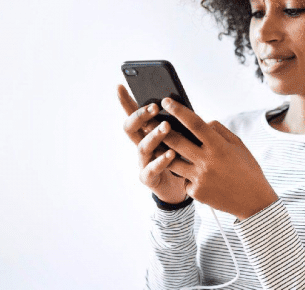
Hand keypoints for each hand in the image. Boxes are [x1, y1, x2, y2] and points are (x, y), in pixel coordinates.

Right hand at [117, 84, 187, 203]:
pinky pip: (152, 169)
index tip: (121, 86)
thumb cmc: (183, 158)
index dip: (125, 101)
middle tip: (154, 107)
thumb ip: (179, 124)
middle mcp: (141, 146)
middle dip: (140, 116)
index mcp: (147, 133)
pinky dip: (161, 161)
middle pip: (131, 128)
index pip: (133, 114)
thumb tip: (182, 103)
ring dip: (154, 135)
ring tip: (166, 126)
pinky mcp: (149, 178)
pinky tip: (171, 153)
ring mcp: (143, 162)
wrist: (183, 187)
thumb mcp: (183, 137)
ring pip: (143, 147)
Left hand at [159, 97, 278, 220]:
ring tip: (158, 147)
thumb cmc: (247, 170)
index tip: (166, 101)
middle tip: (147, 122)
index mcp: (219, 146)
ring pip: (171, 161)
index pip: (195, 124)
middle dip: (160, 130)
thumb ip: (219, 131)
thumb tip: (201, 122)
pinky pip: (184, 179)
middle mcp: (207, 161)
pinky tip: (194, 176)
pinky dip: (186, 175)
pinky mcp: (196, 192)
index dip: (179, 111)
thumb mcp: (238, 146)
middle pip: (176, 141)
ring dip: (164, 153)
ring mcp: (199, 178)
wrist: (253, 201)